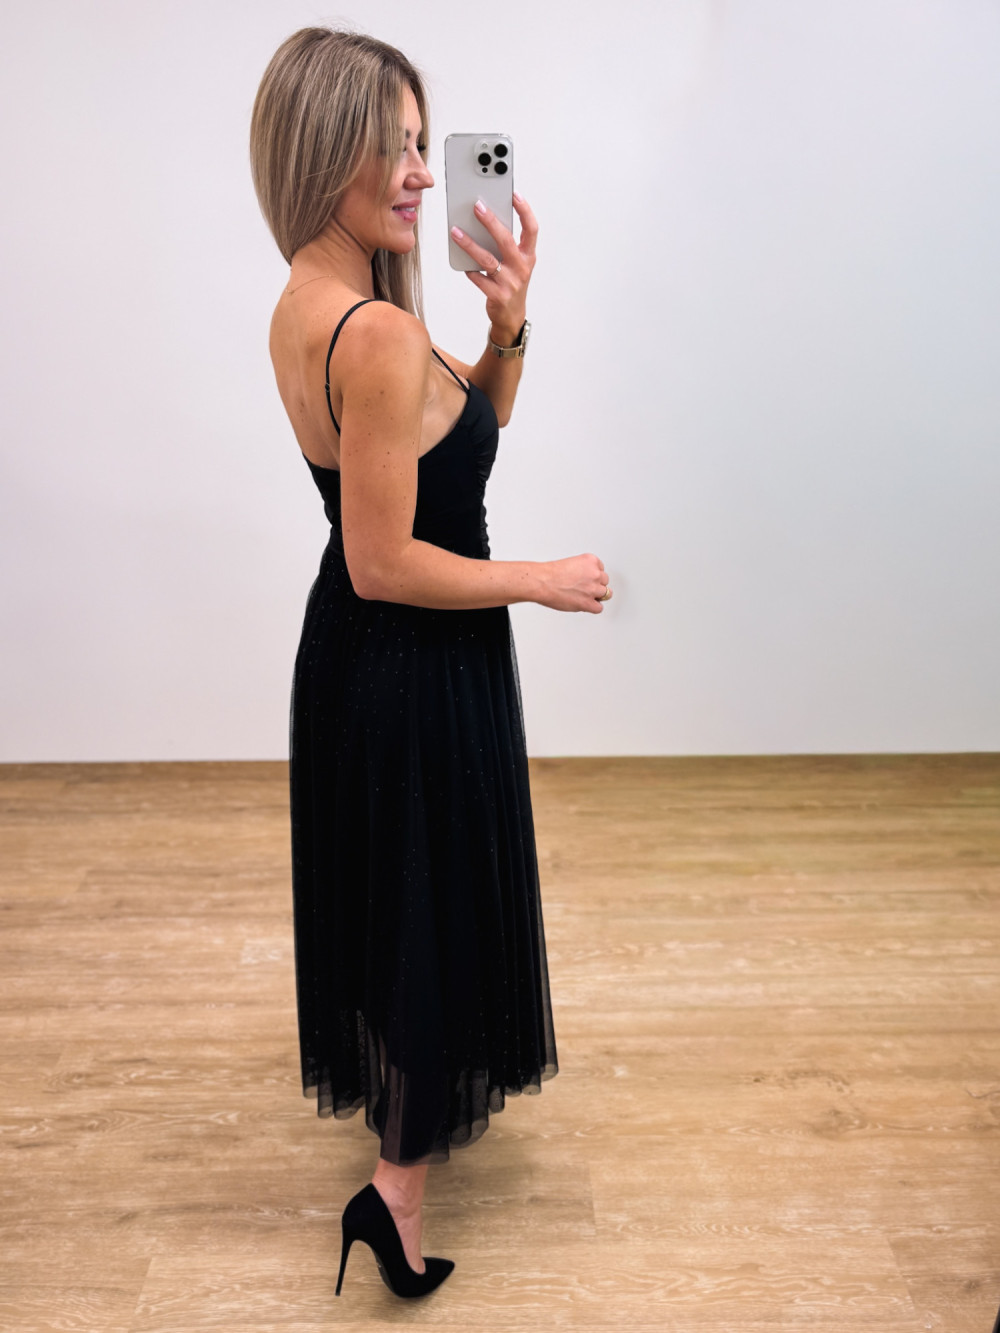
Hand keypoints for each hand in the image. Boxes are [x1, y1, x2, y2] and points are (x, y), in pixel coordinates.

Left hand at [450, 192, 536, 343]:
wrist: (511, 316)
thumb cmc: (511, 283)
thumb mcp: (516, 264)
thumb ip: (506, 245)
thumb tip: (484, 220)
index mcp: (528, 256)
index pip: (531, 229)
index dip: (524, 211)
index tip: (514, 194)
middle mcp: (521, 268)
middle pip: (506, 240)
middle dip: (490, 221)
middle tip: (477, 206)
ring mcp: (510, 283)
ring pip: (487, 259)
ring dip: (470, 244)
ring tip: (456, 232)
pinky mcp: (497, 296)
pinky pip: (479, 279)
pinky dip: (470, 270)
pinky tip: (462, 263)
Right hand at [537, 554, 611, 613]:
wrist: (542, 582)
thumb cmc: (550, 574)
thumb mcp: (571, 563)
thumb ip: (582, 571)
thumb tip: (585, 580)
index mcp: (591, 561)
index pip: (601, 569)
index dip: (594, 575)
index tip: (587, 578)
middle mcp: (595, 574)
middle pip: (604, 581)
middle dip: (596, 585)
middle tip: (585, 588)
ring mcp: (593, 589)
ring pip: (605, 594)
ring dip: (596, 596)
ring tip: (584, 596)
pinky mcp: (588, 602)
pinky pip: (599, 608)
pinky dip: (593, 608)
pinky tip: (585, 605)